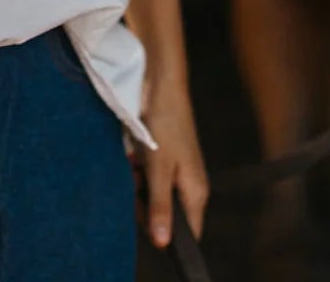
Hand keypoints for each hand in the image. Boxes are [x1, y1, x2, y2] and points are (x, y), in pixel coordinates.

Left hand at [137, 76, 208, 249]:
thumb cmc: (165, 124)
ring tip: (134, 167)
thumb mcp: (159, 168)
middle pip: (166, 217)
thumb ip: (160, 206)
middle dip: (145, 207)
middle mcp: (189, 187)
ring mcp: (178, 173)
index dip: (167, 239)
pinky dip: (139, 173)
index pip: (189, 235)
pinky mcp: (166, 161)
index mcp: (196, 193)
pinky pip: (150, 180)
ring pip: (154, 198)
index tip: (146, 226)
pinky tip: (134, 159)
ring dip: (139, 188)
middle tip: (135, 186)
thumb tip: (163, 243)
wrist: (161, 85)